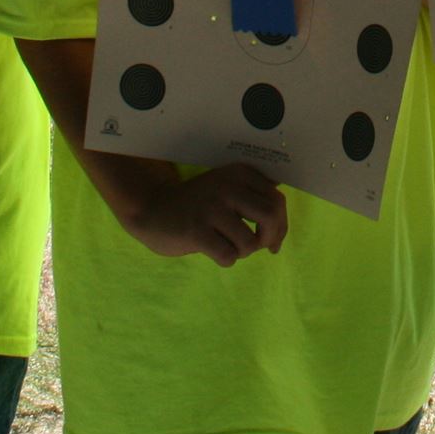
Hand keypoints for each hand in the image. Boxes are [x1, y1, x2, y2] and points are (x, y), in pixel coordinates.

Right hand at [113, 163, 290, 266]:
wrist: (152, 209)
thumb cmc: (198, 206)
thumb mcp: (227, 190)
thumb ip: (255, 200)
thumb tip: (281, 231)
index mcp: (239, 174)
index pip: (277, 200)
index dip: (281, 224)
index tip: (272, 238)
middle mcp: (228, 186)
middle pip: (271, 216)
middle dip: (270, 237)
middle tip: (259, 246)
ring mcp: (211, 208)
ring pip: (250, 242)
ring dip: (243, 252)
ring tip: (229, 246)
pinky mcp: (196, 230)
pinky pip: (229, 256)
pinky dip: (226, 260)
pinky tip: (215, 251)